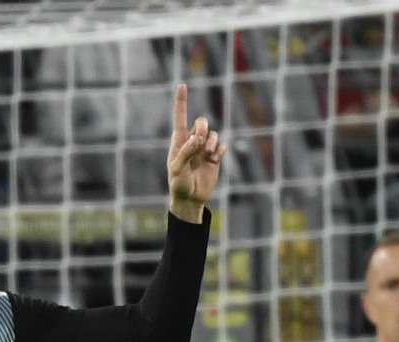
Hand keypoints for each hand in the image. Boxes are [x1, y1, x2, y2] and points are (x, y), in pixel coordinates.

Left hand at [166, 83, 222, 220]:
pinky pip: (222, 145)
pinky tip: (214, 161)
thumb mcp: (177, 169)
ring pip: (213, 134)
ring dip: (212, 143)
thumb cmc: (179, 184)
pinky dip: (220, 151)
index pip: (179, 117)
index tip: (181, 85)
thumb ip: (186, 152)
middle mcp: (191, 141)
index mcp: (178, 141)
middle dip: (203, 129)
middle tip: (200, 143)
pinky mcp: (214, 156)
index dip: (181, 101)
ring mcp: (203, 148)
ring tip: (208, 157)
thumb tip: (198, 138)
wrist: (190, 199)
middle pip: (201, 122)